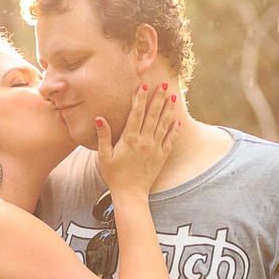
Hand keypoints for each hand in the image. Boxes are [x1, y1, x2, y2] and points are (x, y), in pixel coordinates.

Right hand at [96, 82, 177, 196]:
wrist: (131, 194)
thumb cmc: (114, 176)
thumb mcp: (104, 156)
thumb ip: (104, 136)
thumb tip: (99, 118)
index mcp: (129, 139)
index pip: (136, 114)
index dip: (140, 99)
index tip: (144, 86)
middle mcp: (144, 141)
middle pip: (153, 115)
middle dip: (159, 98)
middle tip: (164, 84)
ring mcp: (155, 149)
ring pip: (163, 125)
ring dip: (168, 110)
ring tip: (173, 97)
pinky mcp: (161, 157)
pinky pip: (170, 140)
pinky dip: (174, 129)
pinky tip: (178, 120)